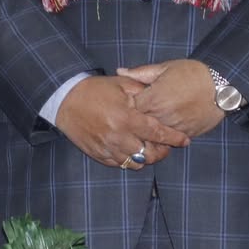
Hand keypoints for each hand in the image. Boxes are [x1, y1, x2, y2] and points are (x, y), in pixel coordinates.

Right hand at [54, 76, 189, 169]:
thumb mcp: (120, 84)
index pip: (158, 134)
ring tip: (149, 148)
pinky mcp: (98, 154)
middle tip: (165, 146)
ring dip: (146, 157)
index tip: (184, 140)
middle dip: (162, 152)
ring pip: (136, 163)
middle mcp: (118, 137)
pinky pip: (120, 164)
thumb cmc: (94, 90)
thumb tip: (160, 99)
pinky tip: (131, 150)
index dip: (174, 138)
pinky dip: (129, 160)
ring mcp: (107, 148)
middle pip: (150, 155)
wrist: (64, 100)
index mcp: (126, 118)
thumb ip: (143, 91)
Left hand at [118, 59, 225, 138]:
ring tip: (145, 127)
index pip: (129, 109)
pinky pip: (170, 140)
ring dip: (148, 132)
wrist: (222, 86)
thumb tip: (120, 71)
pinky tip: (161, 133)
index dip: (124, 107)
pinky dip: (164, 138)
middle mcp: (162, 115)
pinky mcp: (187, 134)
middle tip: (128, 120)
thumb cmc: (193, 73)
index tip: (122, 105)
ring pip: (153, 136)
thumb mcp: (165, 68)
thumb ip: (141, 73)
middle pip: (139, 125)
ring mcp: (175, 127)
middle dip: (134, 122)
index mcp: (153, 98)